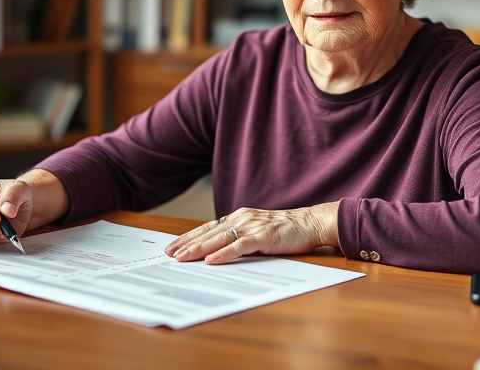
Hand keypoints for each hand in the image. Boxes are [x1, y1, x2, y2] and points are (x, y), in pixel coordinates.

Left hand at [164, 203, 339, 264]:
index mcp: (238, 217)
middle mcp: (241, 218)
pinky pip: (240, 246)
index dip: (188, 237)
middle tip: (169, 254)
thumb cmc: (285, 231)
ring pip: (219, 239)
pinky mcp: (263, 236)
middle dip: (186, 244)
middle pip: (208, 233)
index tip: (172, 247)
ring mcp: (251, 226)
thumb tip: (216, 253)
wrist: (311, 223)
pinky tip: (211, 261)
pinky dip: (224, 254)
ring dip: (199, 249)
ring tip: (182, 257)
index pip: (207, 228)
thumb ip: (239, 238)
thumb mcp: (257, 232)